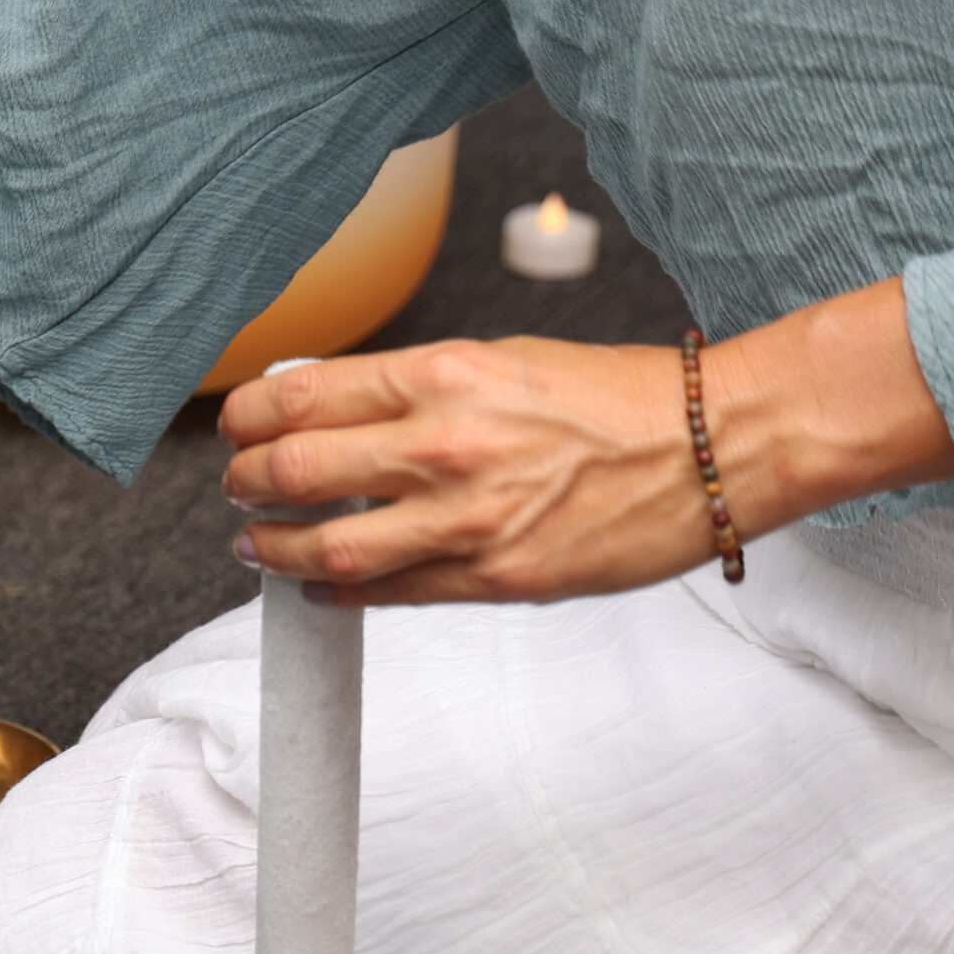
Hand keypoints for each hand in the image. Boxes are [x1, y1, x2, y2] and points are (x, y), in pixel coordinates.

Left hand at [217, 279, 953, 605]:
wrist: (718, 445)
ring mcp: (468, 518)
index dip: (247, 417)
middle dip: (245, 481)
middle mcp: (444, 444)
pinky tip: (319, 586)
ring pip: (326, 546)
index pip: (301, 396)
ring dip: (273, 547)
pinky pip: (389, 594)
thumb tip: (333, 410)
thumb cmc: (619, 399)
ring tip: (254, 543)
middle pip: (294, 469)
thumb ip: (415, 388)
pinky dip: (337, 591)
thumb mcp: (502, 360)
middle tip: (237, 484)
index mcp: (444, 374)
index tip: (235, 426)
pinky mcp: (497, 577)